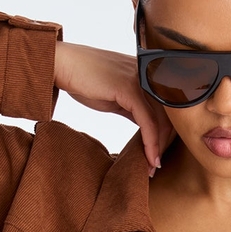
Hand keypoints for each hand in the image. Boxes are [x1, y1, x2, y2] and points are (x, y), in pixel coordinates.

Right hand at [54, 41, 174, 171]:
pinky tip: (149, 158)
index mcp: (147, 73)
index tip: (158, 155)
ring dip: (158, 148)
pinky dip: (150, 143)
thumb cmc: (84, 79)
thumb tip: (146, 126)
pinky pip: (147, 121)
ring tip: (152, 167)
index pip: (167, 107)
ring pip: (161, 120)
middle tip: (156, 166)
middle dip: (164, 144)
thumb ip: (134, 108)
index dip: (166, 133)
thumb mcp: (116, 96)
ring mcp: (140, 79)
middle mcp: (148, 74)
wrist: (62, 64)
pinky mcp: (130, 88)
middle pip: (169, 115)